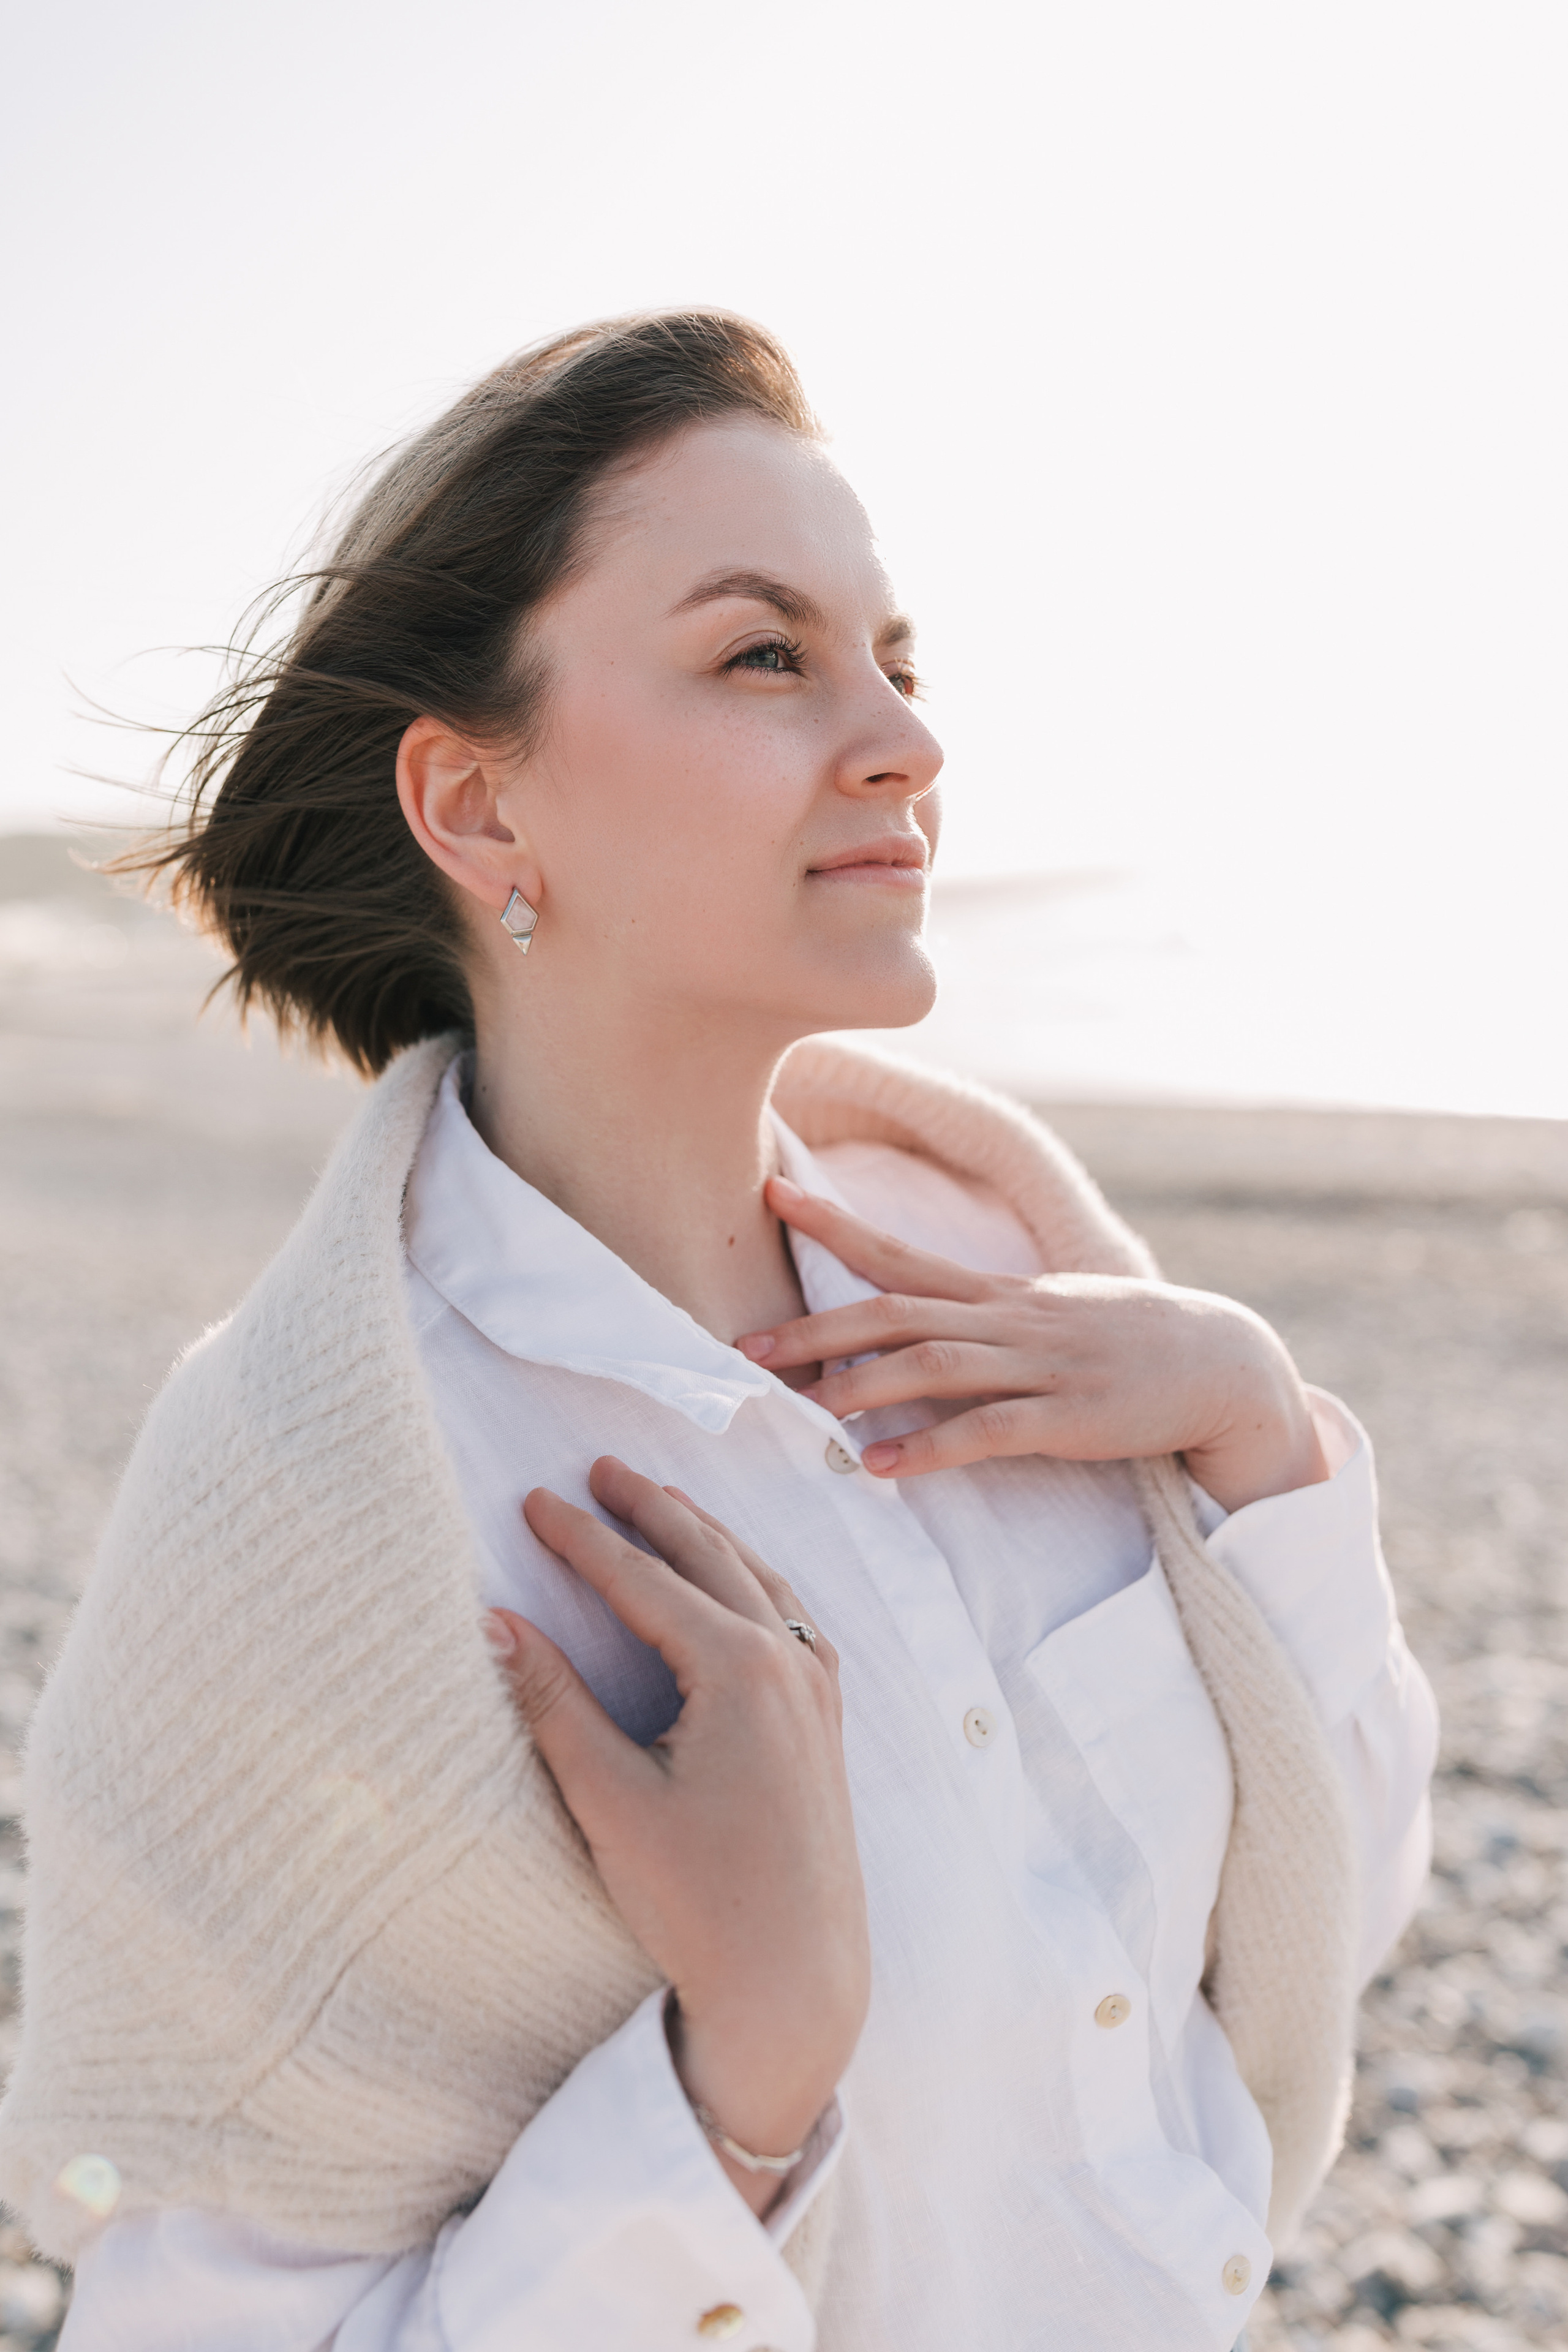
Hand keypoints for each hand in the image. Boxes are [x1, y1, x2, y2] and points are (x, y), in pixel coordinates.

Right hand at [486, 1455, 868, 2215]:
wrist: (797, 1983)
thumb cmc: (700, 1903)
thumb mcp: (610, 1800)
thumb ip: (553, 1704)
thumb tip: (494, 1623)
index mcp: (737, 1669)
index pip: (643, 1579)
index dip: (582, 1537)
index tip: (534, 1499)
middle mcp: (789, 1663)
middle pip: (710, 1556)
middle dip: (652, 1508)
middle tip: (600, 1469)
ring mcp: (818, 1693)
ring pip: (760, 1580)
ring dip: (707, 1535)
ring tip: (662, 1503)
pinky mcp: (828, 1726)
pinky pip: (793, 1619)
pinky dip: (755, 1580)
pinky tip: (740, 1584)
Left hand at [739, 1179, 1327, 1511]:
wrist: (1225, 1363)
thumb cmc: (1129, 1342)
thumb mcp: (1051, 1313)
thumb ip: (985, 1316)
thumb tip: (923, 1320)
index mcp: (999, 1295)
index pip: (899, 1251)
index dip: (833, 1223)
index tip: (771, 1190)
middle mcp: (1009, 1320)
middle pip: (897, 1312)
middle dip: (818, 1329)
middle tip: (746, 1348)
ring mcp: (1039, 1367)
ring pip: (935, 1365)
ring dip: (861, 1387)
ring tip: (800, 1409)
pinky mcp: (1069, 1419)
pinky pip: (990, 1432)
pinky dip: (933, 1448)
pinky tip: (884, 1466)